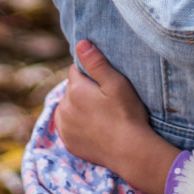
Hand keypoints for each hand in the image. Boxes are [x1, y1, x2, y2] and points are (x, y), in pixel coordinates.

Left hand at [54, 41, 179, 193]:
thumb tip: (80, 43)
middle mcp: (64, 107)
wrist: (129, 150)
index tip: (103, 82)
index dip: (89, 73)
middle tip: (104, 98)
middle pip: (70, 89)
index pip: (75, 70)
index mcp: (75, 89)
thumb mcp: (116, 83)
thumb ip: (96, 62)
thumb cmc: (127, 113)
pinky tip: (92, 126)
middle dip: (83, 89)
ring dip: (77, 106)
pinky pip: (67, 126)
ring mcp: (64, 126)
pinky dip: (75, 123)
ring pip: (67, 107)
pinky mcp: (68, 142)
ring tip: (99, 113)